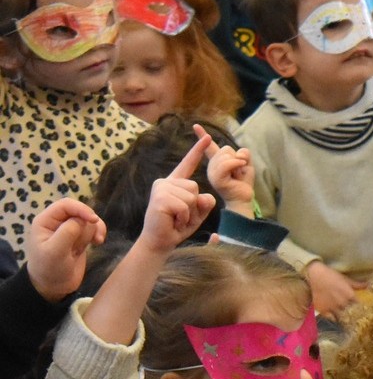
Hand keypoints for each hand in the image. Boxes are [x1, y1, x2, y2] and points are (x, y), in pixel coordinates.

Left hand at [25, 199, 106, 301]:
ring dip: (92, 232)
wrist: (53, 288)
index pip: (66, 205)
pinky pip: (94, 228)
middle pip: (81, 211)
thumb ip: (68, 232)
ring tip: (89, 246)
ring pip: (89, 220)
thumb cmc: (49, 269)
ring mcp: (70, 229)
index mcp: (46, 221)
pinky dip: (99, 233)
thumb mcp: (55, 252)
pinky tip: (98, 243)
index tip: (93, 220)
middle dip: (87, 224)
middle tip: (90, 241)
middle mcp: (57, 222)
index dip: (81, 209)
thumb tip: (84, 219)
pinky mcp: (80, 237)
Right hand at [139, 135, 216, 253]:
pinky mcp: (160, 199)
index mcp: (175, 182)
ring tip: (176, 218)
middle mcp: (166, 182)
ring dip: (188, 213)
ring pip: (191, 196)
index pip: (188, 164)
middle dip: (193, 205)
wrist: (160, 242)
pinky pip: (184, 206)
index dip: (198, 150)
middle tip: (180, 216)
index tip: (206, 136)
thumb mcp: (197, 213)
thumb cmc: (178, 226)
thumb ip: (205, 202)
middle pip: (195, 186)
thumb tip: (204, 196)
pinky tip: (173, 221)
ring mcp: (161, 189)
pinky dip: (183, 217)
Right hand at [195, 123, 255, 214]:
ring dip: (238, 162)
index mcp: (217, 162)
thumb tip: (238, 154)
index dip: (202, 135)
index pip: (209, 147)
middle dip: (236, 157)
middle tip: (237, 171)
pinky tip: (238, 173)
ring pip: (226, 154)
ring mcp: (213, 173)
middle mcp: (212, 167)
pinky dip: (237, 164)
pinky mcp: (216, 179)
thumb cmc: (243, 183)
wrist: (243, 199)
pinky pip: (228, 163)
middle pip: (225, 148)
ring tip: (237, 174)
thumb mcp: (245, 163)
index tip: (195, 125)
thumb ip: (242, 154)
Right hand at [305, 261, 365, 319]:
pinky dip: (334, 318)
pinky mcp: (323, 310)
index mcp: (349, 295)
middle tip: (353, 315)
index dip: (361, 308)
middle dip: (352, 313)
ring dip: (344, 317)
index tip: (362, 310)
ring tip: (345, 318)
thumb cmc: (332, 275)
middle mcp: (342, 303)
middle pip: (350, 312)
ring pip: (341, 316)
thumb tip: (368, 285)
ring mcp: (332, 308)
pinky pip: (331, 318)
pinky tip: (335, 318)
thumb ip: (357, 284)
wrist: (315, 276)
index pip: (359, 305)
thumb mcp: (345, 279)